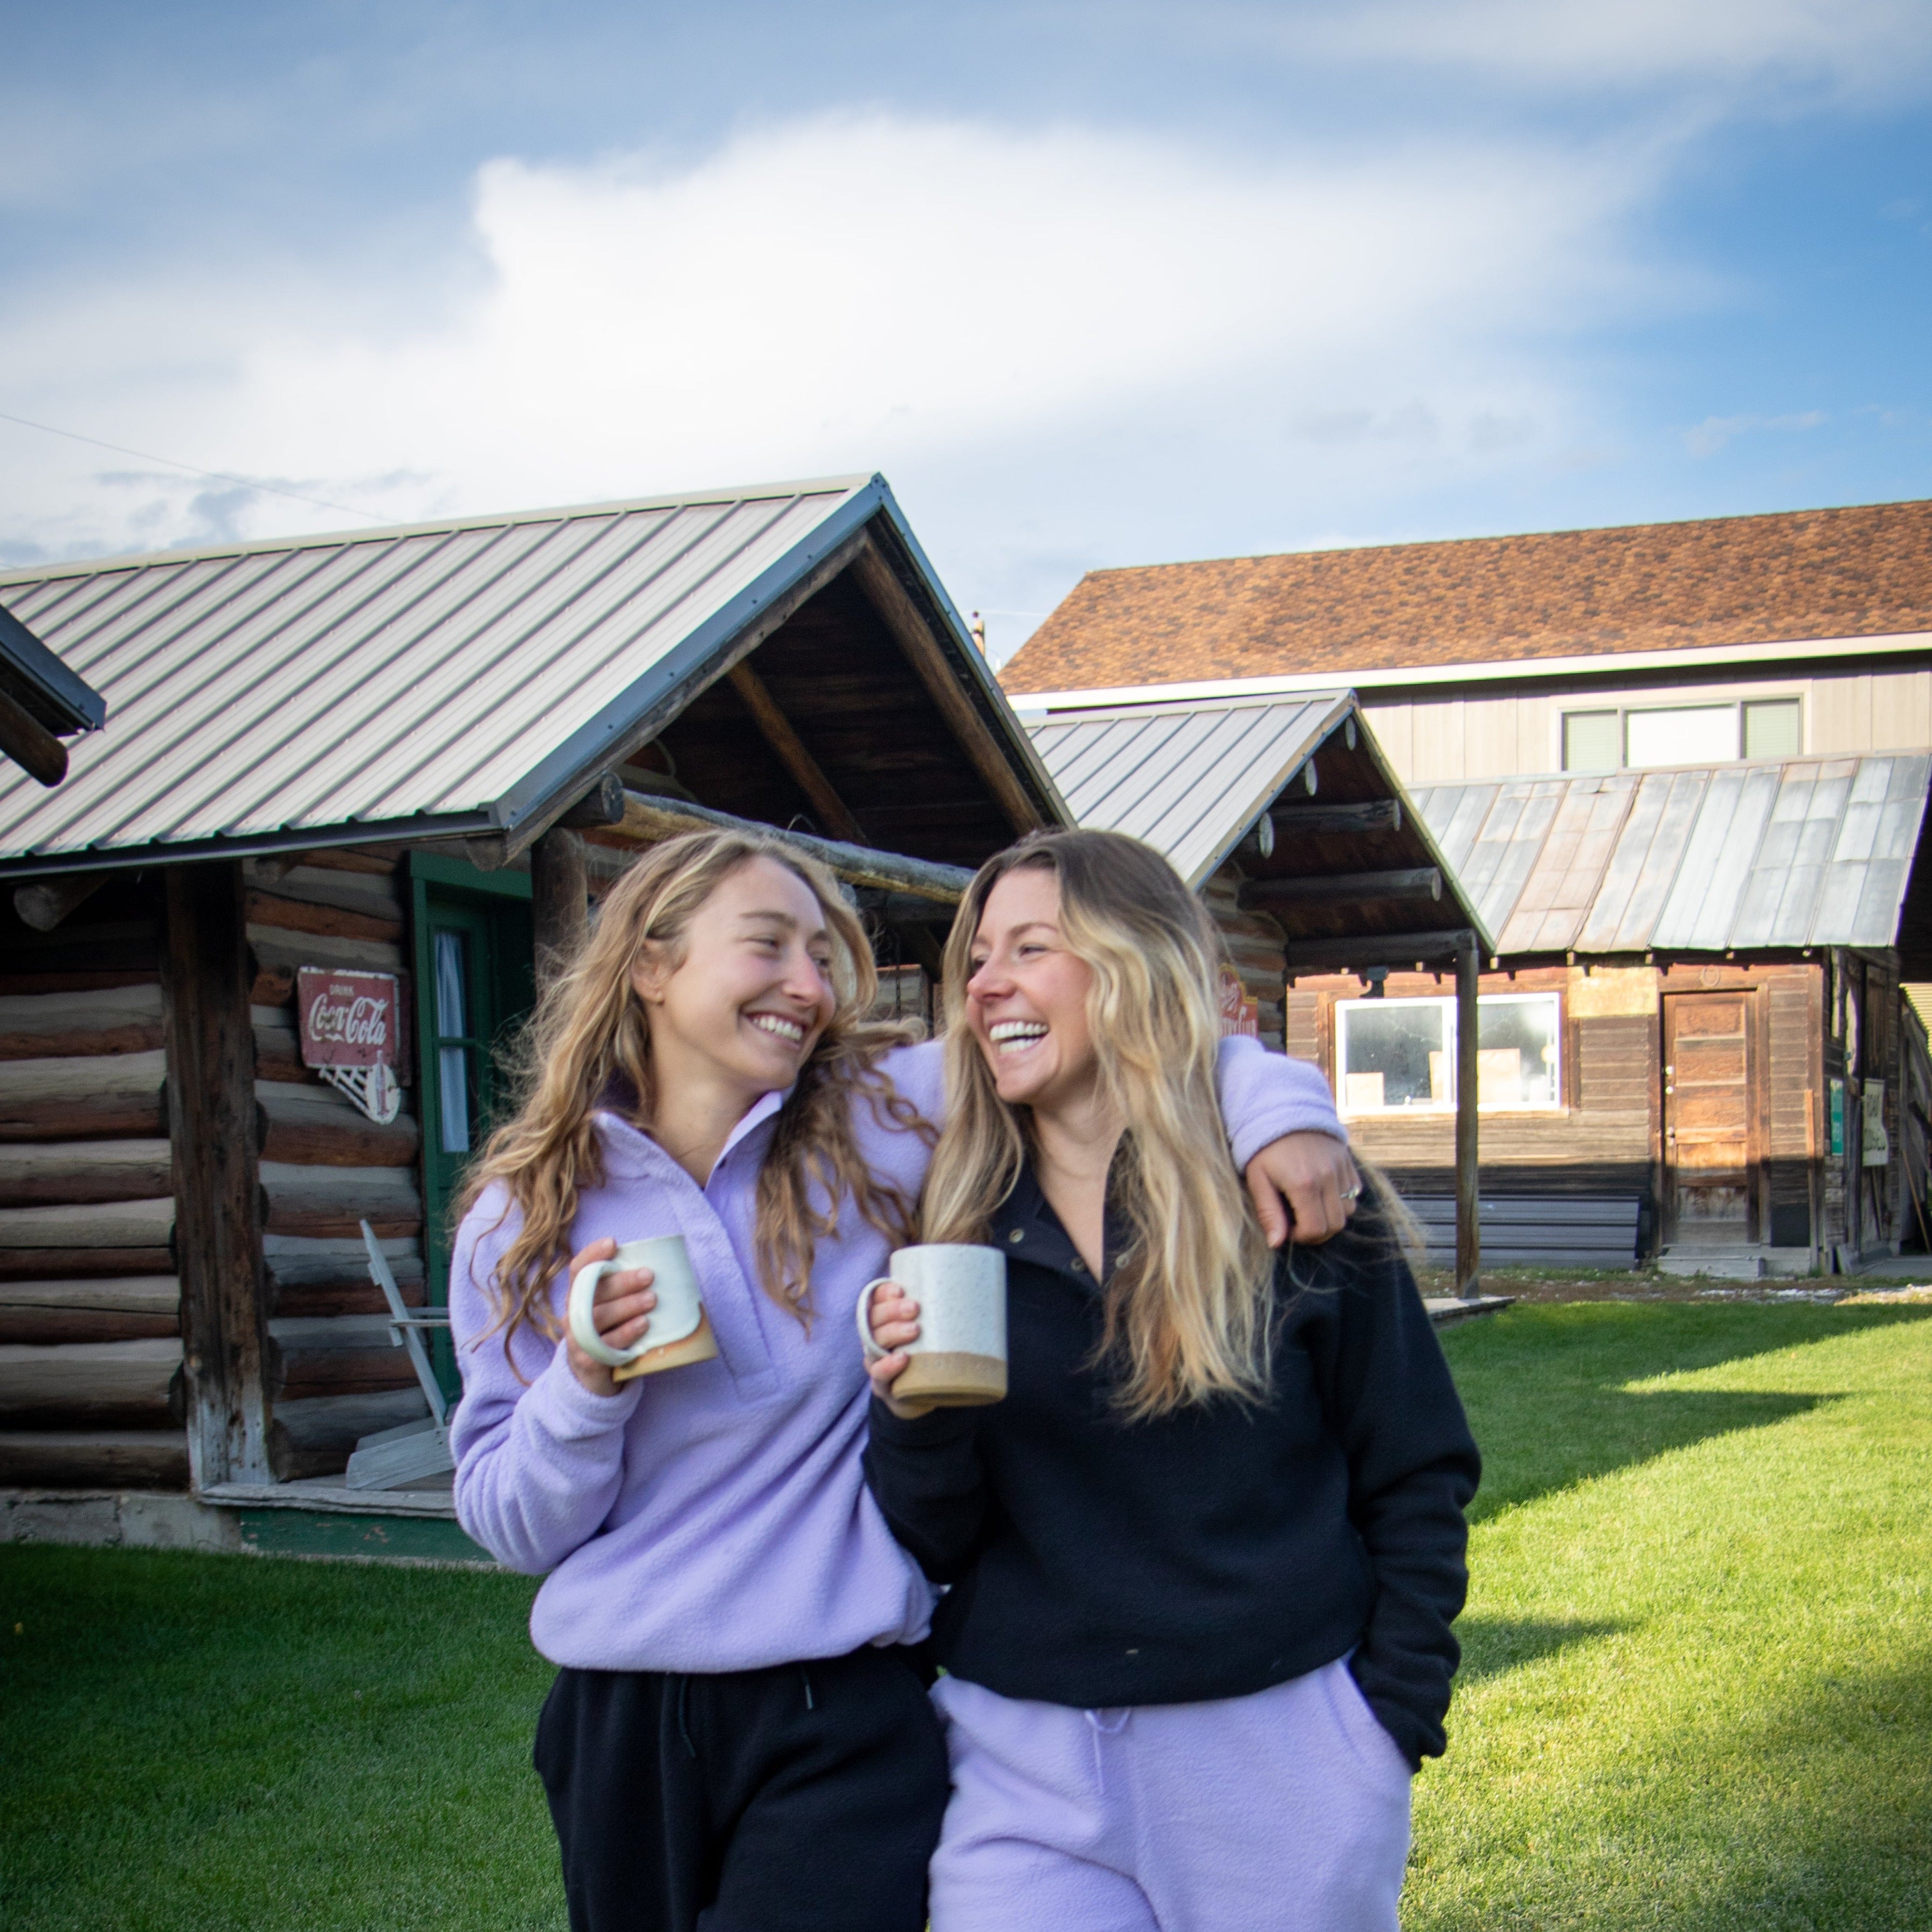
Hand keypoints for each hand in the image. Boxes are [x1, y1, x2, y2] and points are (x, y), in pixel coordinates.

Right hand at [564, 1237, 657, 1396]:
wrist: (593, 1377)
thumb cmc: (611, 1332)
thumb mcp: (613, 1309)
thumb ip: (626, 1291)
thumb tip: (667, 1268)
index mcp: (579, 1295)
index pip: (578, 1269)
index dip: (592, 1254)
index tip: (613, 1243)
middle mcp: (574, 1314)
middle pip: (592, 1292)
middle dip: (621, 1281)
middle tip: (649, 1275)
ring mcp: (578, 1338)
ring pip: (598, 1317)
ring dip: (627, 1305)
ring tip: (652, 1299)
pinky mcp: (587, 1361)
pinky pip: (605, 1344)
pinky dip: (625, 1333)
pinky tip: (643, 1324)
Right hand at [863, 1281, 932, 1418]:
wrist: (925, 1395)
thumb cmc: (930, 1354)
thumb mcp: (934, 1331)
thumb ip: (942, 1313)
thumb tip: (973, 1292)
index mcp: (884, 1321)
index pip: (876, 1300)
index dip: (884, 1293)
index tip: (901, 1290)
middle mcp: (876, 1339)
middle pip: (874, 1319)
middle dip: (892, 1310)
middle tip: (915, 1308)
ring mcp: (876, 1362)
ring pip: (874, 1343)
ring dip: (893, 1332)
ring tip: (915, 1330)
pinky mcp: (882, 1385)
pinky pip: (879, 1374)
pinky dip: (888, 1365)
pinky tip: (903, 1358)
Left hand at [1244, 1132, 1360, 1247]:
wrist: (1281, 1108)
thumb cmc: (1263, 1146)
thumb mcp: (1257, 1178)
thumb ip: (1268, 1212)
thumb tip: (1276, 1244)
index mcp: (1304, 1184)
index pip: (1315, 1230)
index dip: (1301, 1237)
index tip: (1288, 1229)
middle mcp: (1329, 1177)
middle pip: (1335, 1225)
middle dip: (1317, 1232)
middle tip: (1298, 1223)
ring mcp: (1342, 1168)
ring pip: (1349, 1210)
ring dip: (1331, 1216)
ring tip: (1309, 1207)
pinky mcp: (1348, 1160)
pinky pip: (1355, 1191)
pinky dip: (1342, 1199)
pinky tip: (1322, 1192)